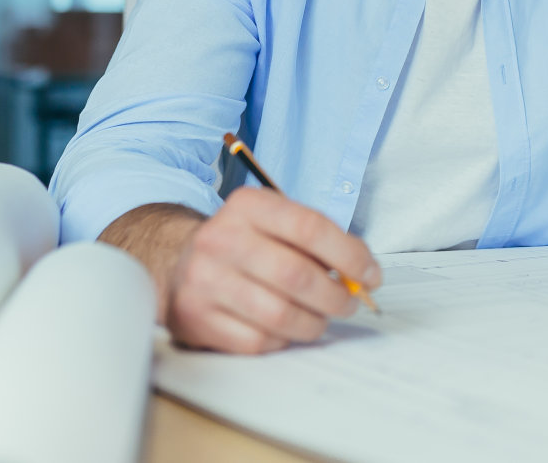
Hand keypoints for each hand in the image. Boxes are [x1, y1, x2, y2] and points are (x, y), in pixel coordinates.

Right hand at [165, 188, 381, 353]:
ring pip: (280, 315)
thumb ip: (319, 240)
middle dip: (336, 296)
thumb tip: (363, 274)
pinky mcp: (197, 319)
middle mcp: (221, 240)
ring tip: (322, 318)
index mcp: (248, 207)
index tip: (371, 275)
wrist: (176, 261)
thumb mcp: (275, 221)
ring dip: (314, 322)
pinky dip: (283, 339)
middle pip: (297, 275)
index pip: (310, 228)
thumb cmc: (243, 243)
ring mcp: (205, 281)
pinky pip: (257, 340)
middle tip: (350, 303)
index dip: (350, 255)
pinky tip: (287, 328)